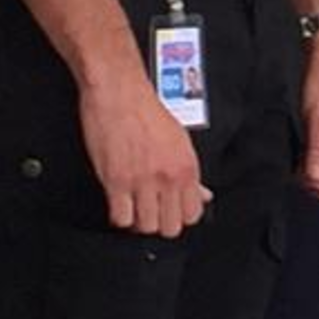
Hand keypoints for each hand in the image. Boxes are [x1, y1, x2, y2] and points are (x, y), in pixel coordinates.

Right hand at [80, 74, 209, 236]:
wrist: (119, 92)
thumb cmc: (146, 111)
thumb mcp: (180, 140)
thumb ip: (190, 173)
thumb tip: (202, 194)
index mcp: (187, 168)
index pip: (193, 213)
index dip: (180, 217)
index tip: (171, 213)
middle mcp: (167, 177)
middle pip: (170, 226)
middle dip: (160, 223)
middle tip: (151, 213)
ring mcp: (141, 181)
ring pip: (146, 226)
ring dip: (138, 221)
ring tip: (134, 208)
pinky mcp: (116, 181)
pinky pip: (121, 217)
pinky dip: (119, 216)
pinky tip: (119, 204)